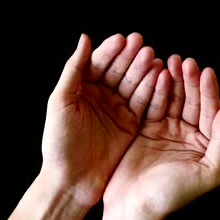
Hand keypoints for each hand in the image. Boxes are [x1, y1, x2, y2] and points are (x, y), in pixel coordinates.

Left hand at [42, 33, 162, 206]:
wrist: (71, 180)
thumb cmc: (58, 142)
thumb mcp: (60, 102)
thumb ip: (73, 70)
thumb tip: (85, 38)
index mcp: (82, 88)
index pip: (99, 63)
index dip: (111, 51)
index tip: (123, 39)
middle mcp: (101, 96)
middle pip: (119, 71)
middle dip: (130, 57)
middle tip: (142, 44)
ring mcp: (117, 109)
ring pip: (133, 85)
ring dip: (143, 71)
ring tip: (153, 58)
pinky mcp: (131, 124)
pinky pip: (143, 104)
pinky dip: (152, 91)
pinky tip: (160, 78)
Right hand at [100, 55, 219, 219]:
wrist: (134, 206)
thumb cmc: (171, 195)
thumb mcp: (208, 172)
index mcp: (204, 145)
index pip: (209, 112)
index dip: (208, 91)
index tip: (206, 72)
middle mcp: (186, 136)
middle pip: (191, 102)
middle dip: (190, 81)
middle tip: (186, 62)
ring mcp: (165, 131)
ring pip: (172, 100)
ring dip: (173, 81)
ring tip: (171, 62)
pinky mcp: (145, 130)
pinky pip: (152, 106)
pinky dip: (156, 91)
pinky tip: (157, 76)